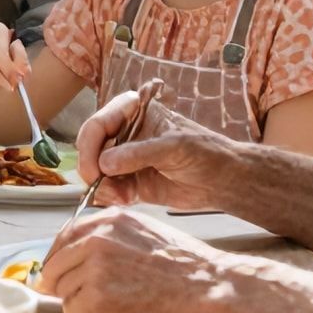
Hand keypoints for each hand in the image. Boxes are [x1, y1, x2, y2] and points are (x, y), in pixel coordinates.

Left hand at [34, 206, 235, 312]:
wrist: (208, 288)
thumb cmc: (186, 266)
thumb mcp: (144, 232)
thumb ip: (109, 237)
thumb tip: (78, 253)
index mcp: (109, 220)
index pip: (64, 236)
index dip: (58, 258)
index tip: (57, 272)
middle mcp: (97, 239)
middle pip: (55, 265)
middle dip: (63, 284)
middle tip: (80, 298)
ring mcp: (95, 267)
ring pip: (62, 291)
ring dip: (79, 304)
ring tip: (107, 308)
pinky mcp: (99, 297)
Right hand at [75, 82, 231, 210]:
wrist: (223, 180)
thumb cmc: (204, 152)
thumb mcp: (173, 147)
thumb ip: (139, 153)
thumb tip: (104, 163)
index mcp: (131, 112)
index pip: (97, 124)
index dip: (89, 146)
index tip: (94, 170)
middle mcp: (122, 133)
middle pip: (90, 148)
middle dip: (92, 169)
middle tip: (100, 187)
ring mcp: (124, 159)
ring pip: (95, 171)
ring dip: (102, 186)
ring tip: (121, 197)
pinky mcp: (128, 182)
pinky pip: (107, 189)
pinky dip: (110, 196)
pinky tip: (125, 199)